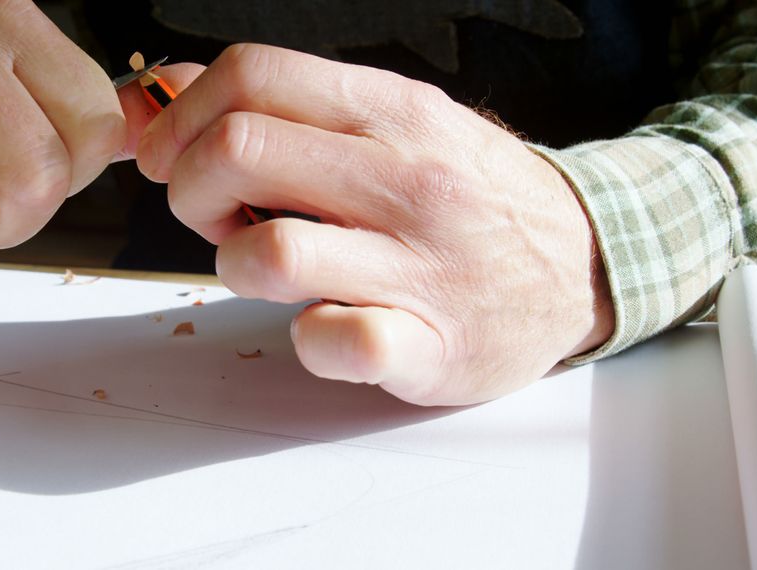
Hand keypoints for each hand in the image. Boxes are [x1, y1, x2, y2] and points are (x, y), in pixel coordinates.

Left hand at [137, 44, 613, 405]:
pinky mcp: (431, 345)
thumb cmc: (469, 193)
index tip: (173, 157)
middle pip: (236, 153)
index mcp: (391, 110)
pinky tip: (326, 324)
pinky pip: (331, 342)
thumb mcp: (396, 123)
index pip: (252, 74)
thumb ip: (288, 106)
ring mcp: (420, 265)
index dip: (183, 117)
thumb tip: (171, 90)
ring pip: (268, 252)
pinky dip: (306, 339)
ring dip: (235, 265)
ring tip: (268, 267)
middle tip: (217, 216)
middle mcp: (405, 177)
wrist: (584, 264)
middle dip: (191, 190)